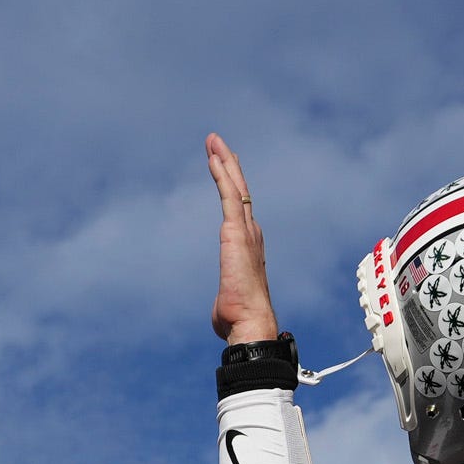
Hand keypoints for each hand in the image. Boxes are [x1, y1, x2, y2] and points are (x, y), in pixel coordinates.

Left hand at [205, 135, 277, 345]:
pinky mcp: (235, 232)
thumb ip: (227, 298)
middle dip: (228, 165)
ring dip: (223, 161)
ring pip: (234, 186)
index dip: (232, 186)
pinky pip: (228, 195)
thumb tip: (224, 313)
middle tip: (217, 144)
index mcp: (248, 246)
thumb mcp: (229, 301)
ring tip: (213, 140)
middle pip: (239, 190)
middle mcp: (250, 233)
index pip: (239, 209)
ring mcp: (245, 230)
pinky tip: (213, 158)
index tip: (224, 169)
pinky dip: (221, 174)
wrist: (250, 322)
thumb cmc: (239, 318)